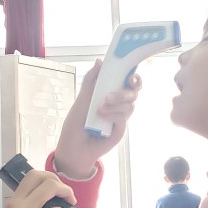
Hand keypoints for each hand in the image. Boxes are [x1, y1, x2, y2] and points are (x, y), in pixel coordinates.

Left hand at [53, 59, 141, 178]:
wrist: (72, 146)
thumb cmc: (76, 123)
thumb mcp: (82, 99)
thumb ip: (92, 80)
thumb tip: (100, 61)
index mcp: (112, 95)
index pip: (129, 83)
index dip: (134, 78)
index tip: (130, 76)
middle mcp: (119, 106)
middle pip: (133, 93)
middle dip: (122, 92)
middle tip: (107, 96)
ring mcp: (120, 119)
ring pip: (129, 105)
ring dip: (115, 104)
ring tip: (98, 110)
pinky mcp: (120, 130)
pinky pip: (122, 118)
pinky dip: (112, 115)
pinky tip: (101, 117)